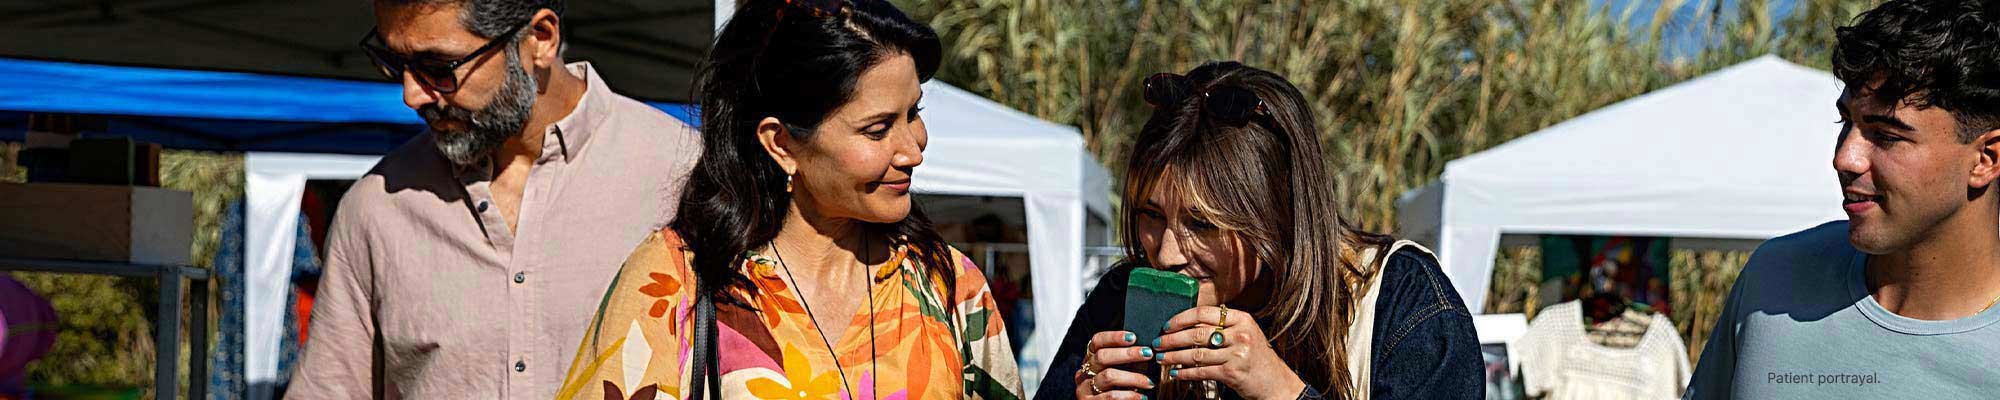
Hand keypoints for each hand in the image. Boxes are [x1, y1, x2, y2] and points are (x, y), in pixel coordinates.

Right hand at [1074, 330, 1157, 399]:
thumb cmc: (1119, 391)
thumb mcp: (1121, 373)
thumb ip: (1128, 363)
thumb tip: (1145, 352)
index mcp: (1091, 360)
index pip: (1097, 341)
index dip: (1114, 337)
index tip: (1133, 337)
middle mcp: (1084, 372)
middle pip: (1102, 356)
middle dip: (1128, 354)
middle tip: (1147, 354)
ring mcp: (1084, 388)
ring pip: (1109, 376)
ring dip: (1133, 378)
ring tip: (1149, 382)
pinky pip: (1110, 396)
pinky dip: (1129, 395)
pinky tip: (1141, 396)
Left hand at [1153, 306, 1306, 399]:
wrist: (1276, 383)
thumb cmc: (1257, 358)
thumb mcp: (1245, 334)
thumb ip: (1223, 326)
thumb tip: (1187, 323)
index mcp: (1242, 319)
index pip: (1205, 313)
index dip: (1181, 318)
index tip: (1167, 325)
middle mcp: (1241, 334)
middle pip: (1197, 333)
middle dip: (1172, 339)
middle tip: (1158, 342)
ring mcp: (1237, 354)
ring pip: (1196, 353)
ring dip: (1174, 357)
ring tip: (1162, 358)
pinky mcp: (1232, 373)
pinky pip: (1202, 371)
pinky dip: (1186, 373)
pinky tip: (1176, 373)